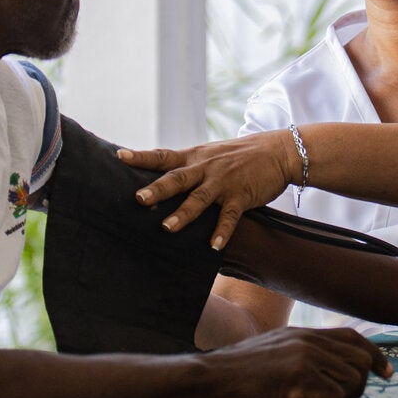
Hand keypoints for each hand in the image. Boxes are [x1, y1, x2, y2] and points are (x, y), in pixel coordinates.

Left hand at [117, 129, 299, 249]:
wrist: (278, 151)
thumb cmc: (239, 156)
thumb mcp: (210, 154)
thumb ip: (188, 167)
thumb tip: (160, 181)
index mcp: (194, 158)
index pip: (163, 156)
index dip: (141, 157)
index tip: (119, 156)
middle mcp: (205, 168)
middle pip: (177, 179)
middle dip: (158, 190)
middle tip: (139, 199)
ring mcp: (223, 182)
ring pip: (199, 198)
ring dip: (184, 213)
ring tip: (167, 228)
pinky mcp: (241, 196)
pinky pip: (229, 216)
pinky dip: (222, 231)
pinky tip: (214, 245)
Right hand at [204, 326, 392, 397]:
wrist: (214, 376)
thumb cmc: (240, 372)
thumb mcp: (274, 349)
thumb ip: (303, 351)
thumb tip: (332, 365)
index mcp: (302, 332)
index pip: (352, 337)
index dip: (374, 354)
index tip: (387, 372)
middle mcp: (308, 340)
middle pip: (359, 359)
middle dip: (360, 382)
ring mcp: (304, 356)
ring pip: (352, 379)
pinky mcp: (299, 376)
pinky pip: (337, 395)